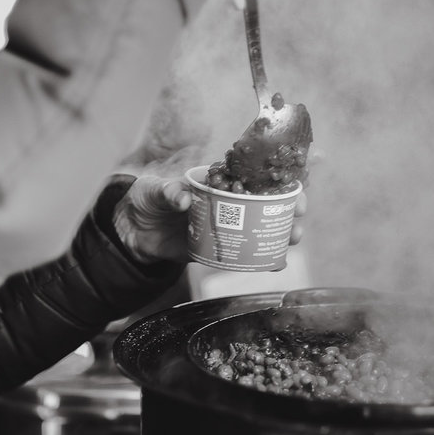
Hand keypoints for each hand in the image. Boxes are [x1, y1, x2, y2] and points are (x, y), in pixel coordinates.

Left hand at [113, 175, 307, 264]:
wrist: (133, 232)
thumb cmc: (145, 199)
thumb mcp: (153, 190)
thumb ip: (167, 192)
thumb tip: (183, 199)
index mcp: (216, 180)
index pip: (253, 173)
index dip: (278, 173)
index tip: (301, 174)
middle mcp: (227, 201)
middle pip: (266, 201)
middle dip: (288, 204)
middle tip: (299, 211)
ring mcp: (226, 226)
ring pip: (262, 227)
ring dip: (282, 231)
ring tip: (293, 237)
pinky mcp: (219, 249)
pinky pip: (245, 253)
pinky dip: (262, 258)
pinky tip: (278, 261)